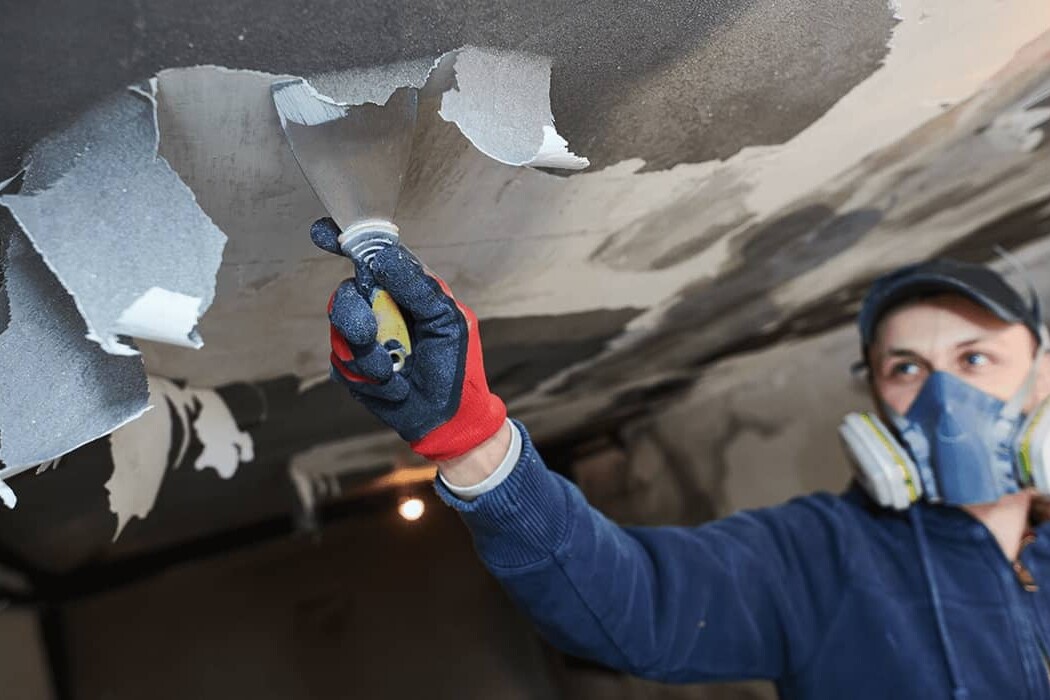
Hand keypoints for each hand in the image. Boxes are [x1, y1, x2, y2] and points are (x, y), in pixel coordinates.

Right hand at [312, 218, 506, 461]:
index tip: (323, 233)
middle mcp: (381, 309)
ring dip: (369, 356)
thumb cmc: (456, 365)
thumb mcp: (447, 319)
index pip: (373, 258)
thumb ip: (417, 287)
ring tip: (395, 370)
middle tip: (368, 334)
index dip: (346, 243)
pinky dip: (370, 377)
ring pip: (340, 330)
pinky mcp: (352, 367)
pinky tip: (393, 384)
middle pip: (346, 294)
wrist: (449, 417)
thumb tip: (382, 257)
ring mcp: (363, 338)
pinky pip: (342, 363)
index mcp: (405, 290)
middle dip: (353, 316)